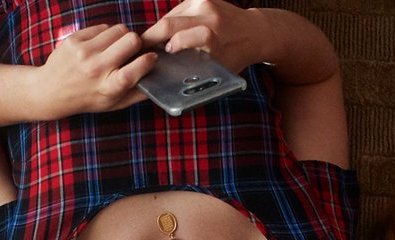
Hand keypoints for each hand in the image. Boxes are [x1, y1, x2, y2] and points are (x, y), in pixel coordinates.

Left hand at [36, 23, 157, 115]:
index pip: (137, 67)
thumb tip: (160, 79)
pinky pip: (102, 27)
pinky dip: (105, 34)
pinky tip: (99, 46)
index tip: (150, 58)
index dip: (149, 59)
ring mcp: (84, 52)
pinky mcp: (74, 39)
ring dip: (121, 36)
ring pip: (118, 29)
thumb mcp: (114, 104)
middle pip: (131, 40)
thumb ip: (138, 93)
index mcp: (109, 87)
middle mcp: (96, 68)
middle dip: (136, 43)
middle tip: (131, 50)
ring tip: (114, 47)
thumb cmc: (86, 98)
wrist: (50, 91)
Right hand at [141, 0, 271, 68]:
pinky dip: (170, 21)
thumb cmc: (235, 55)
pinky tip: (169, 32)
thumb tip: (165, 77)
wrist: (254, 31)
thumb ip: (195, 70)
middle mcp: (210, 17)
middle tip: (139, 49)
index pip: (185, 37)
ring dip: (159, 29)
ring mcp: (205, 3)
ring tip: (154, 43)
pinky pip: (176, 10)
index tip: (156, 56)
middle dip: (150, 37)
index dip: (168, 45)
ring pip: (169, 15)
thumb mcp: (218, 69)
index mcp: (215, 37)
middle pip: (169, 23)